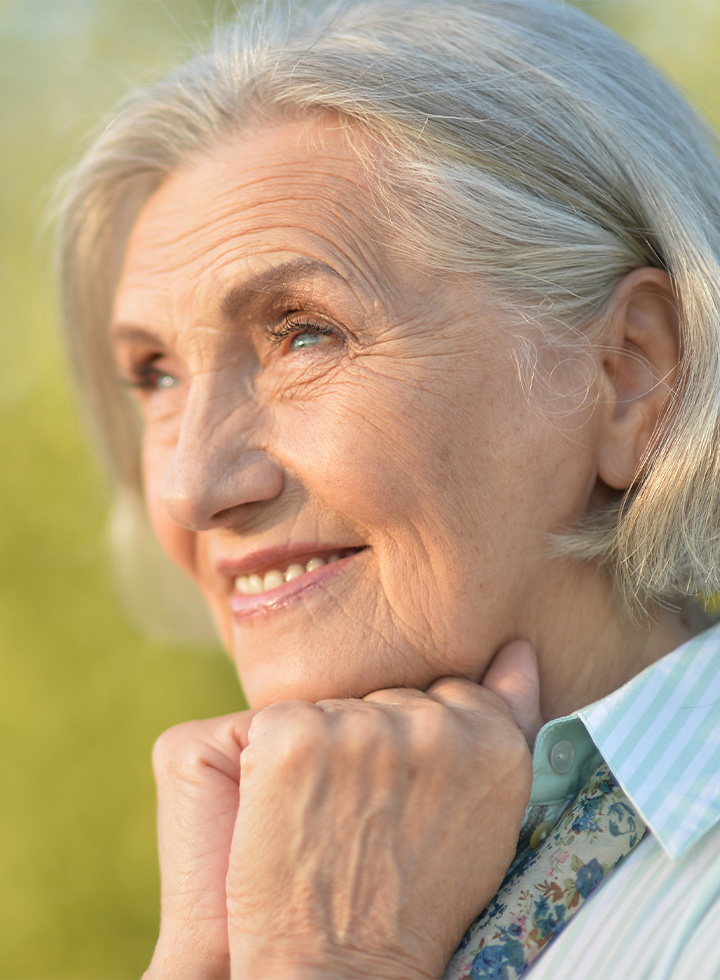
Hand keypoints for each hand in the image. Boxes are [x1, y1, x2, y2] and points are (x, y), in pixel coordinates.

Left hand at [144, 641, 540, 979]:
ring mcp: (360, 728)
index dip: (417, 747)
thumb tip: (516, 650)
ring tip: (330, 824)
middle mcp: (432, 725)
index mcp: (492, 740)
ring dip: (324, 753)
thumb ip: (508, 720)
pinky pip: (280, 720)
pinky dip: (272, 763)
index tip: (406, 798)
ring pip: (335, 709)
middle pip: (387, 699)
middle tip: (366, 822)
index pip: (447, 694)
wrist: (343, 976)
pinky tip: (288, 814)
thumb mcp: (488, 817)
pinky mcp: (292, 738)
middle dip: (372, 747)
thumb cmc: (417, 901)